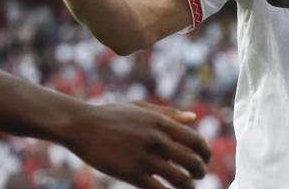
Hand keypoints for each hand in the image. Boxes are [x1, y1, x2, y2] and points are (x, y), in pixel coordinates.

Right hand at [64, 101, 210, 188]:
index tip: (205, 159)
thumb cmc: (111, 115)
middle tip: (198, 176)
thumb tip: (193, 117)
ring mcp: (146, 157)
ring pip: (180, 179)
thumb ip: (169, 114)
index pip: (196, 141)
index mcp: (163, 123)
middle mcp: (158, 140)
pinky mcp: (132, 174)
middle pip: (193, 162)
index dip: (206, 153)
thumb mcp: (142, 108)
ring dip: (188, 186)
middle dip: (200, 172)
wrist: (82, 126)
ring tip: (187, 187)